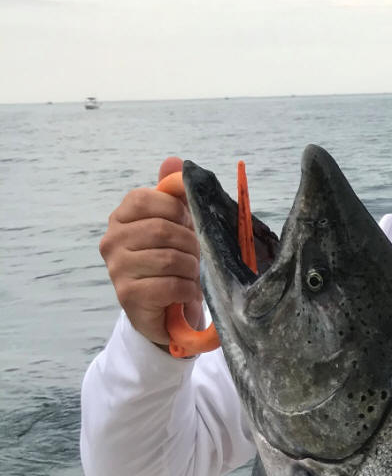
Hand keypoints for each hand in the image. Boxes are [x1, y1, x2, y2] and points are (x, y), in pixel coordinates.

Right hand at [99, 155, 202, 346]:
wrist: (164, 313)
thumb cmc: (171, 265)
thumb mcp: (175, 227)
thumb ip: (173, 195)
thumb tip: (174, 162)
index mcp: (120, 218)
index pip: (145, 198)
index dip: (175, 210)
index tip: (187, 224)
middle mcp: (112, 241)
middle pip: (163, 230)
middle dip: (190, 244)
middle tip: (196, 257)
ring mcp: (116, 268)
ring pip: (170, 258)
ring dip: (191, 269)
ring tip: (191, 275)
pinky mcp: (128, 295)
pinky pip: (171, 284)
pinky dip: (188, 289)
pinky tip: (186, 292)